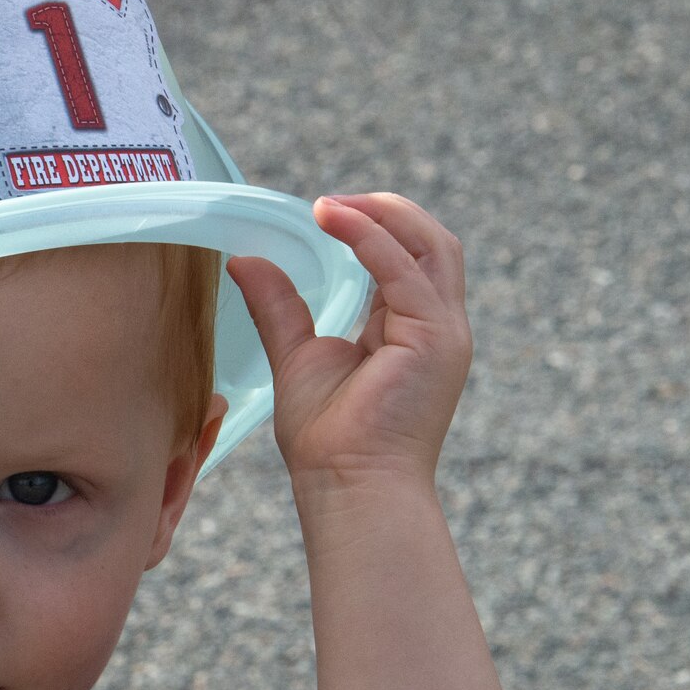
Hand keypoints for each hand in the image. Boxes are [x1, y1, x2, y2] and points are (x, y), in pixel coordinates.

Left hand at [228, 193, 471, 490]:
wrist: (348, 488)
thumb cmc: (329, 442)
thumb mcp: (298, 356)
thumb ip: (280, 306)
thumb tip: (245, 260)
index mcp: (411, 329)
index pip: (405, 260)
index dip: (370, 229)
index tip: (321, 214)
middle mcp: (437, 326)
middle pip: (430, 243)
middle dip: (385, 211)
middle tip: (326, 202)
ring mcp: (443, 332)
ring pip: (430, 246)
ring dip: (381, 215)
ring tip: (328, 205)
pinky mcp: (435, 338)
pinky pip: (406, 271)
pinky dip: (371, 239)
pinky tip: (333, 220)